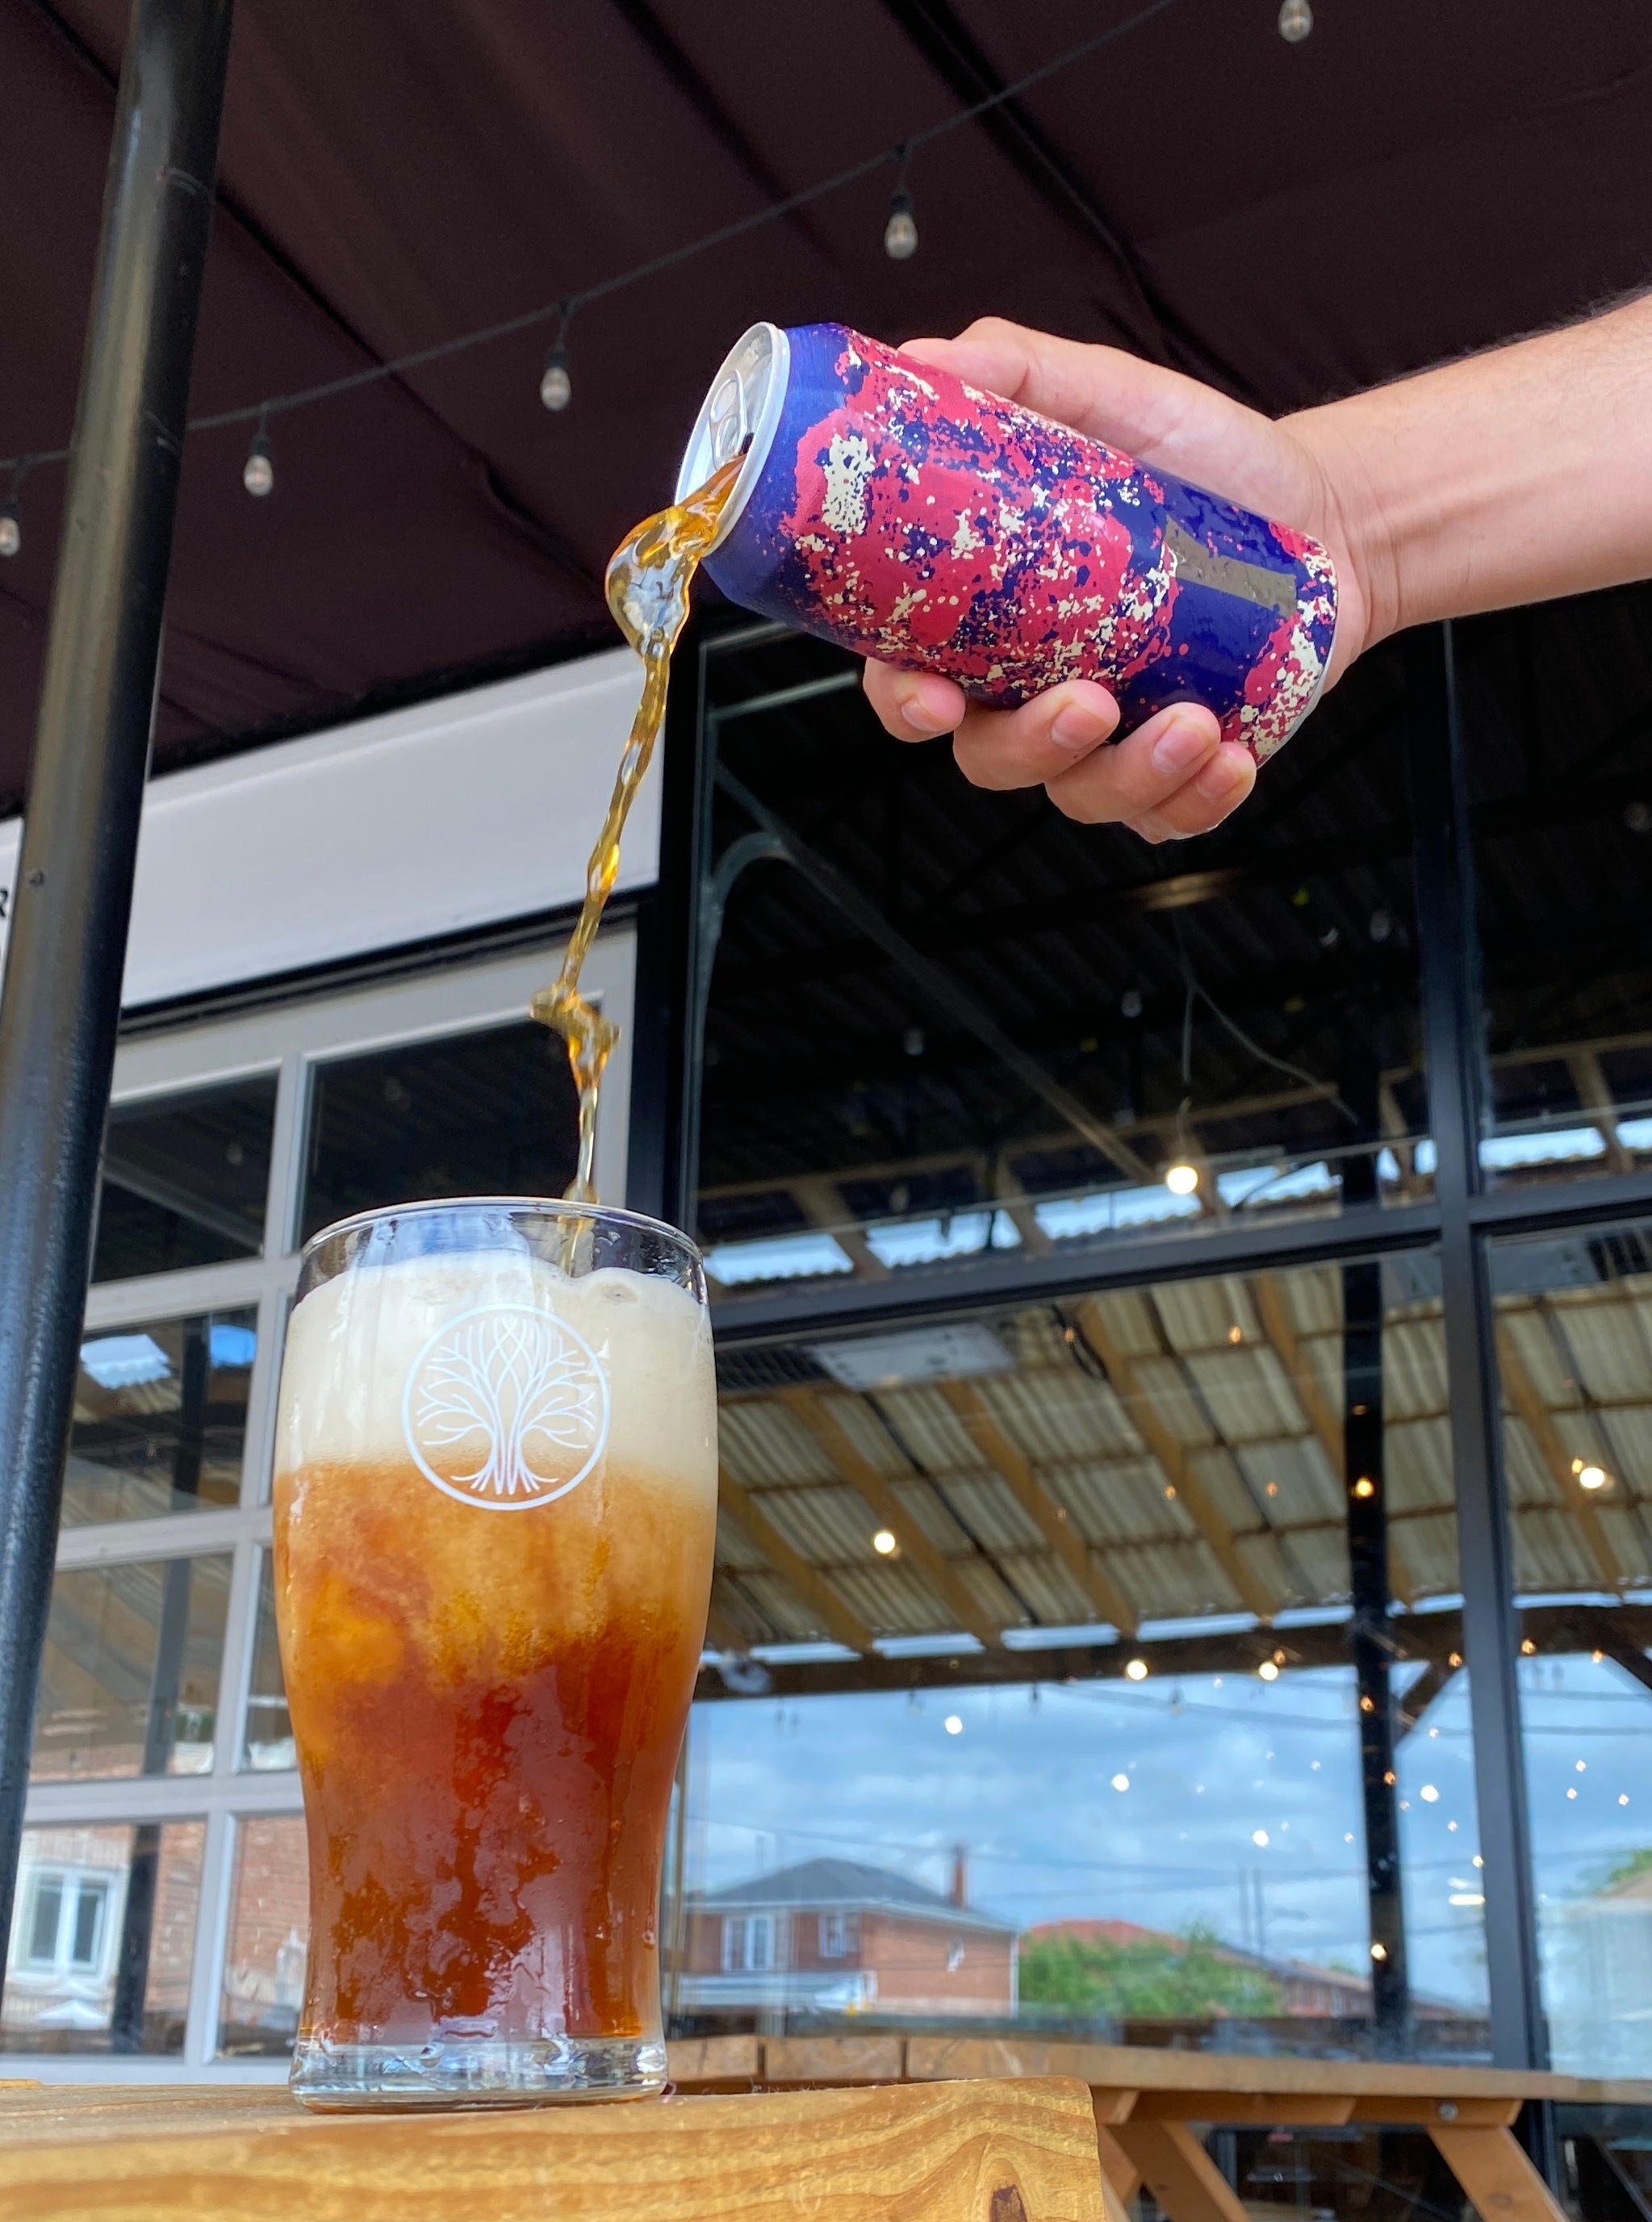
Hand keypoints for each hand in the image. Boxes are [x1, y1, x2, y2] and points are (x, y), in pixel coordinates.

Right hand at [862, 318, 1372, 842]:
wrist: (1322, 513)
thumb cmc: (1203, 463)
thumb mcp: (1111, 398)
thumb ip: (1013, 374)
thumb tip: (927, 362)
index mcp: (989, 620)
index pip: (907, 677)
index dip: (902, 698)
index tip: (931, 693)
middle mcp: (1034, 690)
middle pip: (987, 755)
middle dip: (1029, 746)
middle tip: (1086, 703)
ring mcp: (1106, 741)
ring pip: (1080, 797)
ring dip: (1130, 773)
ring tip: (1192, 721)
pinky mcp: (1178, 774)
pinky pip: (1165, 819)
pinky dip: (1196, 799)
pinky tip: (1233, 754)